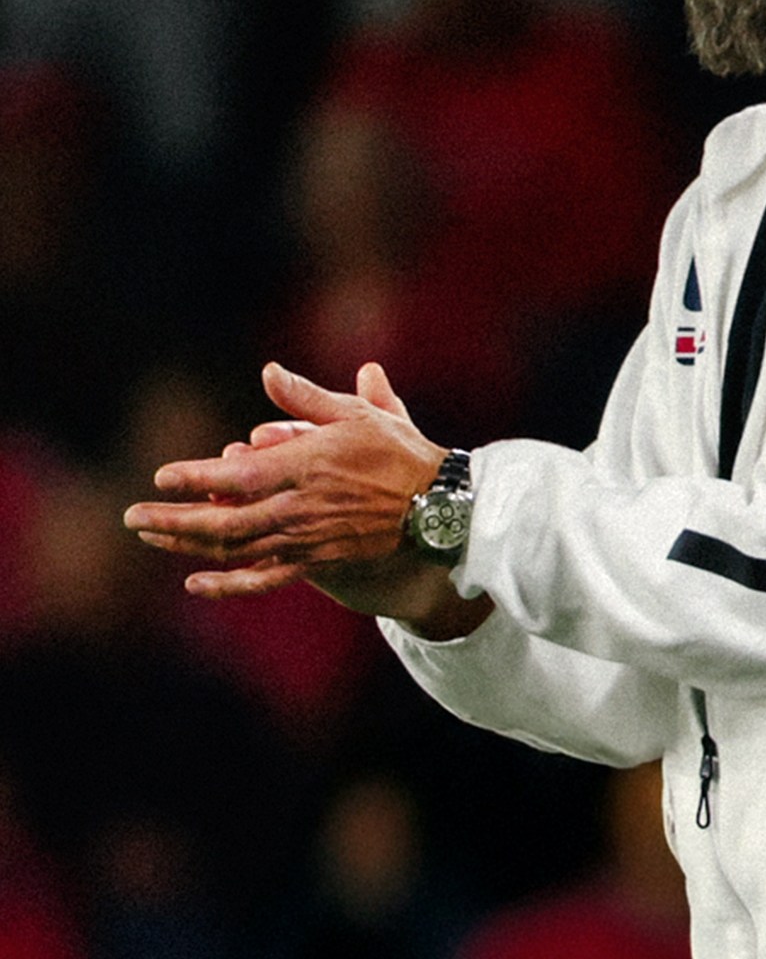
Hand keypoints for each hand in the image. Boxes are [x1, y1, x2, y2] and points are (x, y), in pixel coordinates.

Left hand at [124, 362, 488, 634]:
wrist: (440, 505)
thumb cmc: (399, 453)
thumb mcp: (357, 414)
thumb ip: (306, 397)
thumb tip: (267, 372)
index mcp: (306, 464)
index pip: (235, 474)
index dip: (195, 478)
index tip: (161, 478)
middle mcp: (299, 506)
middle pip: (223, 520)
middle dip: (172, 520)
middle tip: (132, 518)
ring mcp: (306, 538)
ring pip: (235, 549)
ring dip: (187, 547)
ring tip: (152, 539)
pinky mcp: (317, 560)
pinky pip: (265, 578)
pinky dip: (228, 585)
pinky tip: (196, 585)